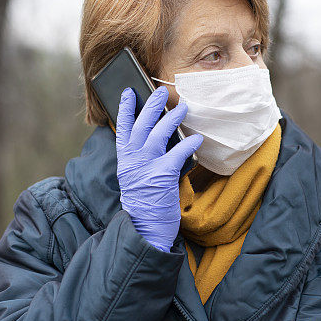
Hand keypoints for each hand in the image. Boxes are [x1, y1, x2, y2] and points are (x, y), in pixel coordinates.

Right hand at [116, 86, 202, 251]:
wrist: (145, 228)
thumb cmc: (143, 203)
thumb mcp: (134, 178)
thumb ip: (140, 159)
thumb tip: (155, 137)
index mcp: (124, 160)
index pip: (122, 128)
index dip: (126, 109)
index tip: (129, 92)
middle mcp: (133, 160)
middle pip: (142, 125)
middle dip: (152, 105)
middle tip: (161, 91)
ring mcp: (146, 167)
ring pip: (158, 134)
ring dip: (172, 118)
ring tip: (183, 107)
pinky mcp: (162, 175)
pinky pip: (178, 153)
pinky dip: (188, 144)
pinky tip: (197, 138)